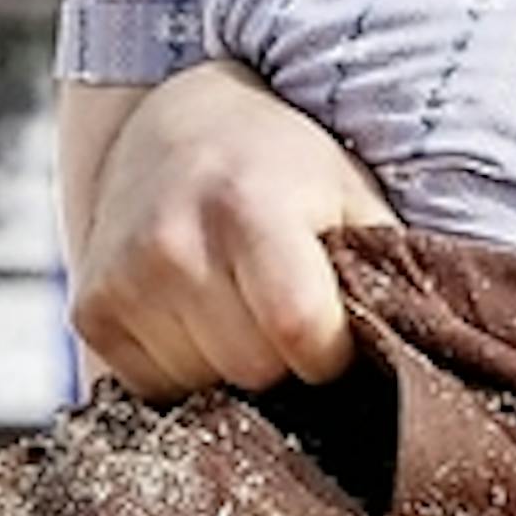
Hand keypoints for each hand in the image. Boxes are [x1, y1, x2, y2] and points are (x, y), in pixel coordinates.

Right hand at [66, 65, 391, 398]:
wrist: (175, 126)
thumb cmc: (286, 170)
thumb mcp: (351, 196)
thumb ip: (385, 269)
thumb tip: (425, 355)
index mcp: (249, 208)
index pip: (304, 335)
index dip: (331, 350)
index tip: (334, 329)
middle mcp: (173, 243)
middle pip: (253, 372)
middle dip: (280, 358)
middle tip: (278, 307)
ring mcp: (123, 279)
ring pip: (204, 390)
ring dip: (228, 365)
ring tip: (232, 303)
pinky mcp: (91, 313)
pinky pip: (155, 390)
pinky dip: (183, 368)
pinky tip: (192, 315)